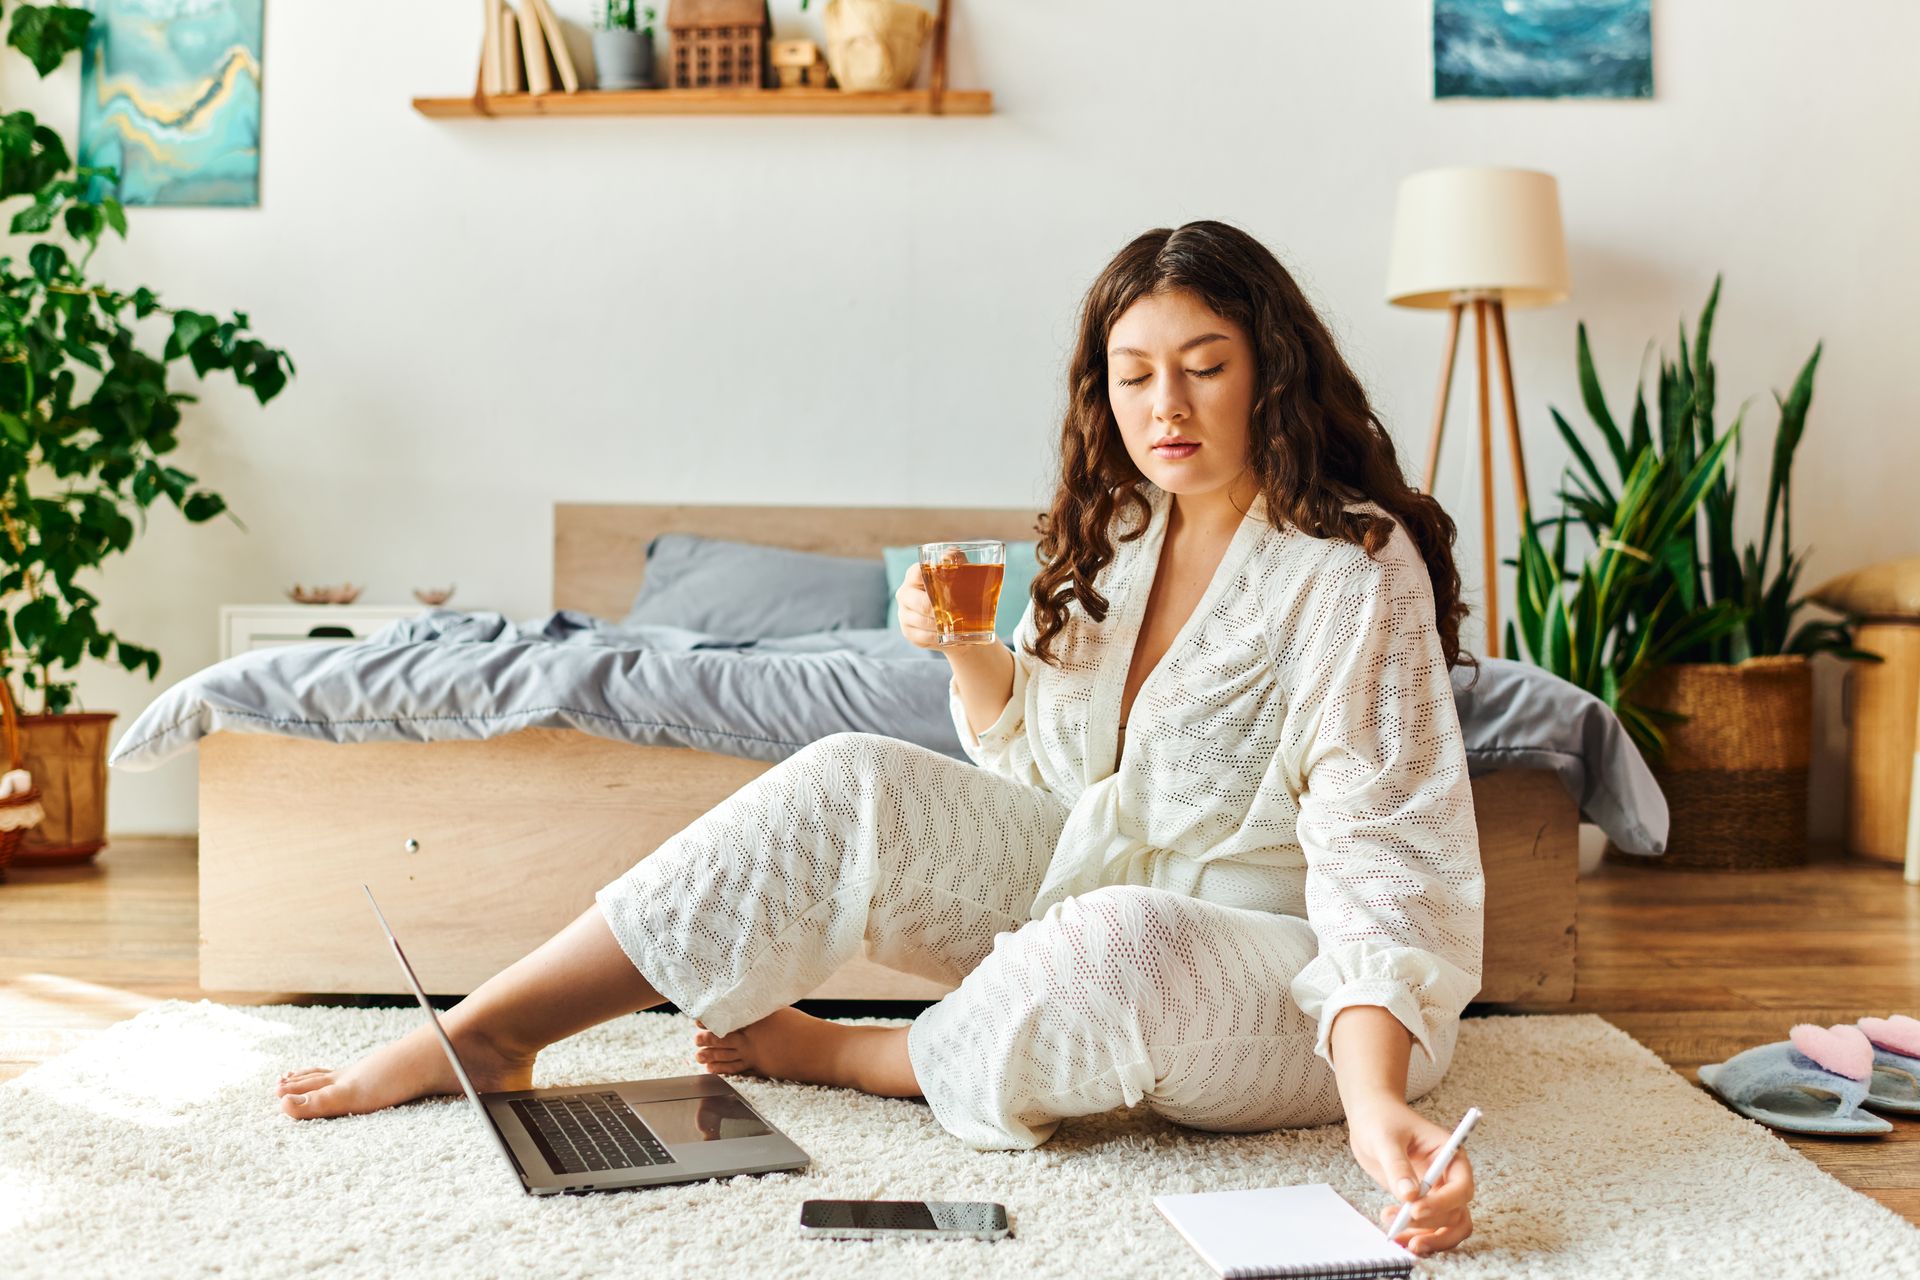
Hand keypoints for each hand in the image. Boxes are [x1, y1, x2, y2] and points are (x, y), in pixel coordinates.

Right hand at [896, 555, 963, 651]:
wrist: (958, 619)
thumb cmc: (958, 590)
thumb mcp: (961, 573)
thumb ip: (956, 560)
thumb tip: (949, 555)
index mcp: (914, 574)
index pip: (917, 573)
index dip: (933, 580)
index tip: (951, 589)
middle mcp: (904, 593)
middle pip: (920, 602)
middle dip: (940, 609)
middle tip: (958, 612)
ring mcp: (904, 613)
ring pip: (922, 621)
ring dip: (940, 625)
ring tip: (956, 626)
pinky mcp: (908, 632)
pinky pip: (922, 637)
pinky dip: (937, 638)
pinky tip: (947, 637)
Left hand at [1346, 1099, 1474, 1256]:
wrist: (1370, 1119)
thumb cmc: (1382, 1120)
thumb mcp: (1385, 1138)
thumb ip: (1398, 1166)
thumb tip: (1409, 1196)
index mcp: (1450, 1154)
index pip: (1460, 1187)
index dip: (1442, 1202)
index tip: (1414, 1209)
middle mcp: (1449, 1176)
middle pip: (1457, 1212)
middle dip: (1432, 1226)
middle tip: (1401, 1228)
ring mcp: (1437, 1191)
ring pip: (1449, 1227)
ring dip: (1428, 1238)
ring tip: (1397, 1238)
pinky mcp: (1423, 1202)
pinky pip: (1430, 1228)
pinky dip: (1417, 1236)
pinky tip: (1394, 1232)